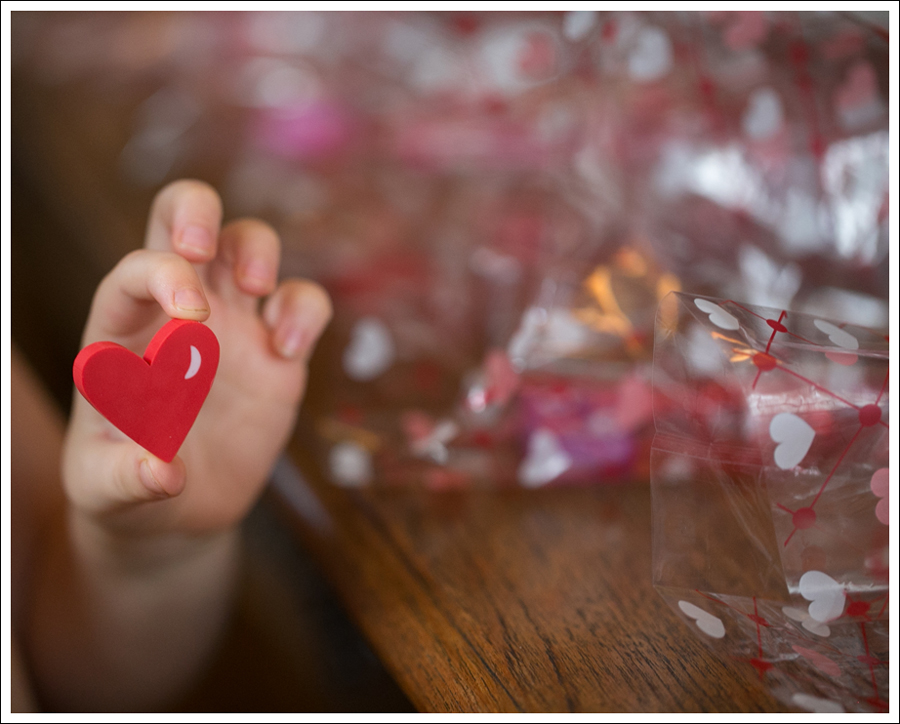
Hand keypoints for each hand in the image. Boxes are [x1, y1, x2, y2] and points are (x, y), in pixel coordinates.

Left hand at [63, 180, 331, 537]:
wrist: (177, 511)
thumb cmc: (125, 490)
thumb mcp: (107, 491)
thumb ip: (126, 479)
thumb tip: (162, 471)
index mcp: (124, 330)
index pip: (135, 271)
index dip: (162, 273)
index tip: (192, 316)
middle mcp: (177, 312)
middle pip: (182, 216)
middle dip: (197, 212)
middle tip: (207, 249)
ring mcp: (232, 325)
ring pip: (248, 242)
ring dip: (258, 249)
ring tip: (260, 293)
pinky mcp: (276, 353)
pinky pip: (301, 301)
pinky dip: (305, 311)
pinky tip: (289, 352)